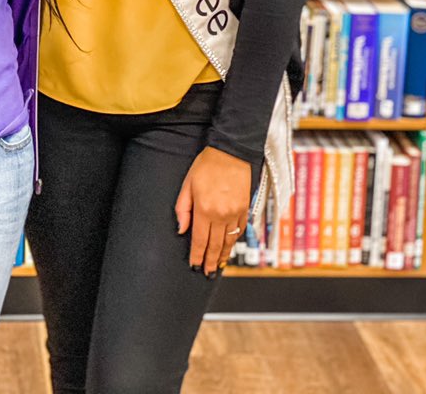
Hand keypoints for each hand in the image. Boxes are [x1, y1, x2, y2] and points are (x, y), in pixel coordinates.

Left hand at [175, 146, 250, 276]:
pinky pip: (239, 230)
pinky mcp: (244, 208)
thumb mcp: (187, 184)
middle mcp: (221, 214)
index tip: (194, 265)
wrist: (230, 152)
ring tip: (219, 266)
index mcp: (204, 209)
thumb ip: (182, 209)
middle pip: (215, 245)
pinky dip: (234, 241)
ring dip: (224, 255)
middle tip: (207, 272)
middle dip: (210, 261)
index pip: (199, 240)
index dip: (196, 255)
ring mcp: (234, 213)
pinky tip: (230, 247)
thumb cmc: (206, 165)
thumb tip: (181, 230)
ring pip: (229, 241)